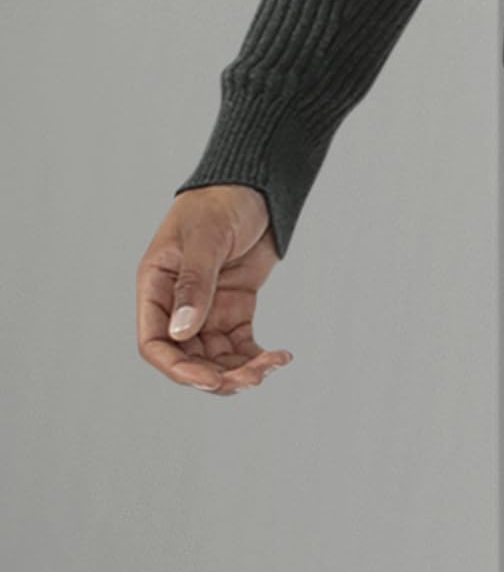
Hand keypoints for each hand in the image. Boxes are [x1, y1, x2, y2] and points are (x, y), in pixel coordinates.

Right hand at [136, 186, 292, 394]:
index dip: (178, 369)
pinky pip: (242, 348)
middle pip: (189, 360)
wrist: (252, 191)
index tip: (211, 380)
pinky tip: (282, 356)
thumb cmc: (218, 204)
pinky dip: (259, 358)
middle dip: (219, 376)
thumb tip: (183, 333)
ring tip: (273, 364)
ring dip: (244, 371)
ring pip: (218, 360)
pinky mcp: (235, 312)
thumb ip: (194, 286)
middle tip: (254, 377)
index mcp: (156, 287)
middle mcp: (178, 304)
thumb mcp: (205, 242)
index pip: (155, 344)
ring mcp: (207, 311)